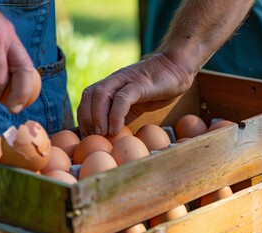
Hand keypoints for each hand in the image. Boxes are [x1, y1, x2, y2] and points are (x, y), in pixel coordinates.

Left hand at [77, 52, 194, 136]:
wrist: (177, 67)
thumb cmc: (158, 88)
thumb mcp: (137, 104)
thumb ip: (124, 114)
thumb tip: (112, 135)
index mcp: (112, 85)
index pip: (88, 98)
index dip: (84, 117)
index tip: (87, 136)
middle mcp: (115, 80)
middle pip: (90, 95)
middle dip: (86, 117)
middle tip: (92, 137)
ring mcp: (127, 80)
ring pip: (101, 94)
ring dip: (98, 117)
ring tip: (102, 134)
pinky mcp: (140, 83)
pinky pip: (122, 98)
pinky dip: (115, 115)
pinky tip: (116, 129)